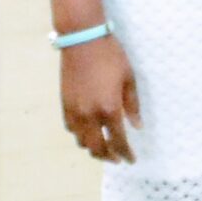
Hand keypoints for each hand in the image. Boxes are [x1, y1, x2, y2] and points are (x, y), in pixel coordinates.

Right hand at [59, 37, 140, 161]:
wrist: (82, 40)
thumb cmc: (110, 56)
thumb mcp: (128, 78)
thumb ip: (132, 105)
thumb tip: (137, 126)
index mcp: (109, 109)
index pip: (118, 141)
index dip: (126, 153)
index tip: (131, 159)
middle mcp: (89, 115)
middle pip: (97, 148)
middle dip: (108, 156)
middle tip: (118, 158)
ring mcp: (74, 111)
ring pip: (81, 141)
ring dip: (93, 148)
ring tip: (103, 147)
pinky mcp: (64, 104)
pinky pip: (71, 128)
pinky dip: (80, 135)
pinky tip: (87, 132)